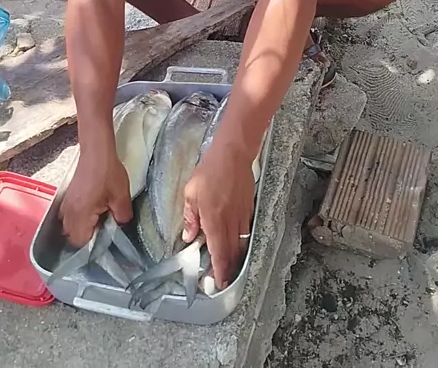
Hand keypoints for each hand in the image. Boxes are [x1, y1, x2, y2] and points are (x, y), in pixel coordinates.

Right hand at [60, 147, 132, 246]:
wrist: (96, 152)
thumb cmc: (108, 173)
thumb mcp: (121, 197)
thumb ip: (122, 218)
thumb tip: (119, 227)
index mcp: (81, 215)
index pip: (81, 243)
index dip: (94, 244)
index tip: (106, 235)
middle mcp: (69, 213)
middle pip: (73, 237)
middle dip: (88, 236)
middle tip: (103, 225)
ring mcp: (66, 205)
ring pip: (70, 227)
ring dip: (83, 227)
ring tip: (98, 216)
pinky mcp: (67, 198)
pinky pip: (69, 217)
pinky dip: (79, 218)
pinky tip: (92, 208)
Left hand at [182, 144, 254, 288]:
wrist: (233, 154)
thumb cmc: (210, 170)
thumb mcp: (191, 192)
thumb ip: (190, 218)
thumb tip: (189, 237)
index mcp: (214, 219)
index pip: (218, 252)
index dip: (219, 270)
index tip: (218, 282)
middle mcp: (230, 222)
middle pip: (232, 252)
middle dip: (228, 269)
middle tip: (223, 280)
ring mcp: (242, 216)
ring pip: (241, 244)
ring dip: (236, 258)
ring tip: (230, 268)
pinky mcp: (249, 209)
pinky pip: (246, 232)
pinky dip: (242, 242)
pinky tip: (237, 245)